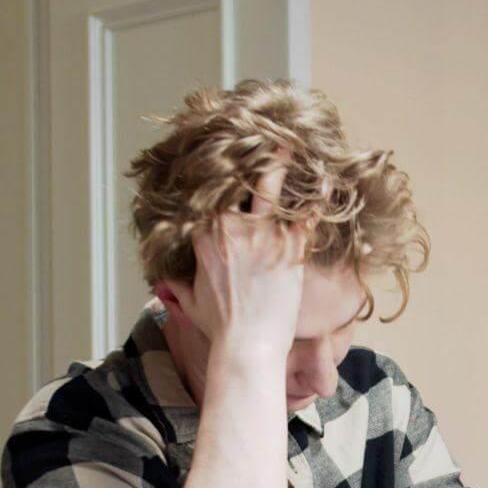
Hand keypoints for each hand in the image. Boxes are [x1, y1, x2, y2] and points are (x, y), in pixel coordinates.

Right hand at [155, 165, 307, 377]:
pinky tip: (325, 178)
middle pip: (237, 181)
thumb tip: (162, 280)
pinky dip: (316, 195)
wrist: (248, 345)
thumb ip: (174, 283)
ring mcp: (262, 234)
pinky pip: (305, 212)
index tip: (225, 164)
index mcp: (203, 235)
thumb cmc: (220, 327)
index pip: (209, 194)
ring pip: (270, 187)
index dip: (218, 177)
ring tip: (287, 145)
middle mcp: (230, 227)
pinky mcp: (290, 246)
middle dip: (248, 161)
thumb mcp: (188, 301)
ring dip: (279, 165)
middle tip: (258, 142)